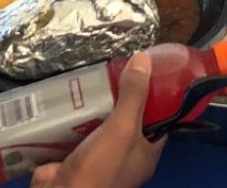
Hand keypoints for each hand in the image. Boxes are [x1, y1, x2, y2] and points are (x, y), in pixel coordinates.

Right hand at [31, 53, 165, 187]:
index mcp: (145, 153)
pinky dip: (73, 116)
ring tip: (89, 76)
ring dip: (93, 103)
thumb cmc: (101, 168)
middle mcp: (125, 156)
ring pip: (100, 123)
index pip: (158, 119)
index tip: (146, 70)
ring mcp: (99, 157)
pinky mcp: (75, 155)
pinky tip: (68, 95)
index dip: (155, 95)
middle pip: (126, 117)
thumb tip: (144, 57)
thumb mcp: (123, 127)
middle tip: (112, 68)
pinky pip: (77, 130)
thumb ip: (134, 95)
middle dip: (118, 95)